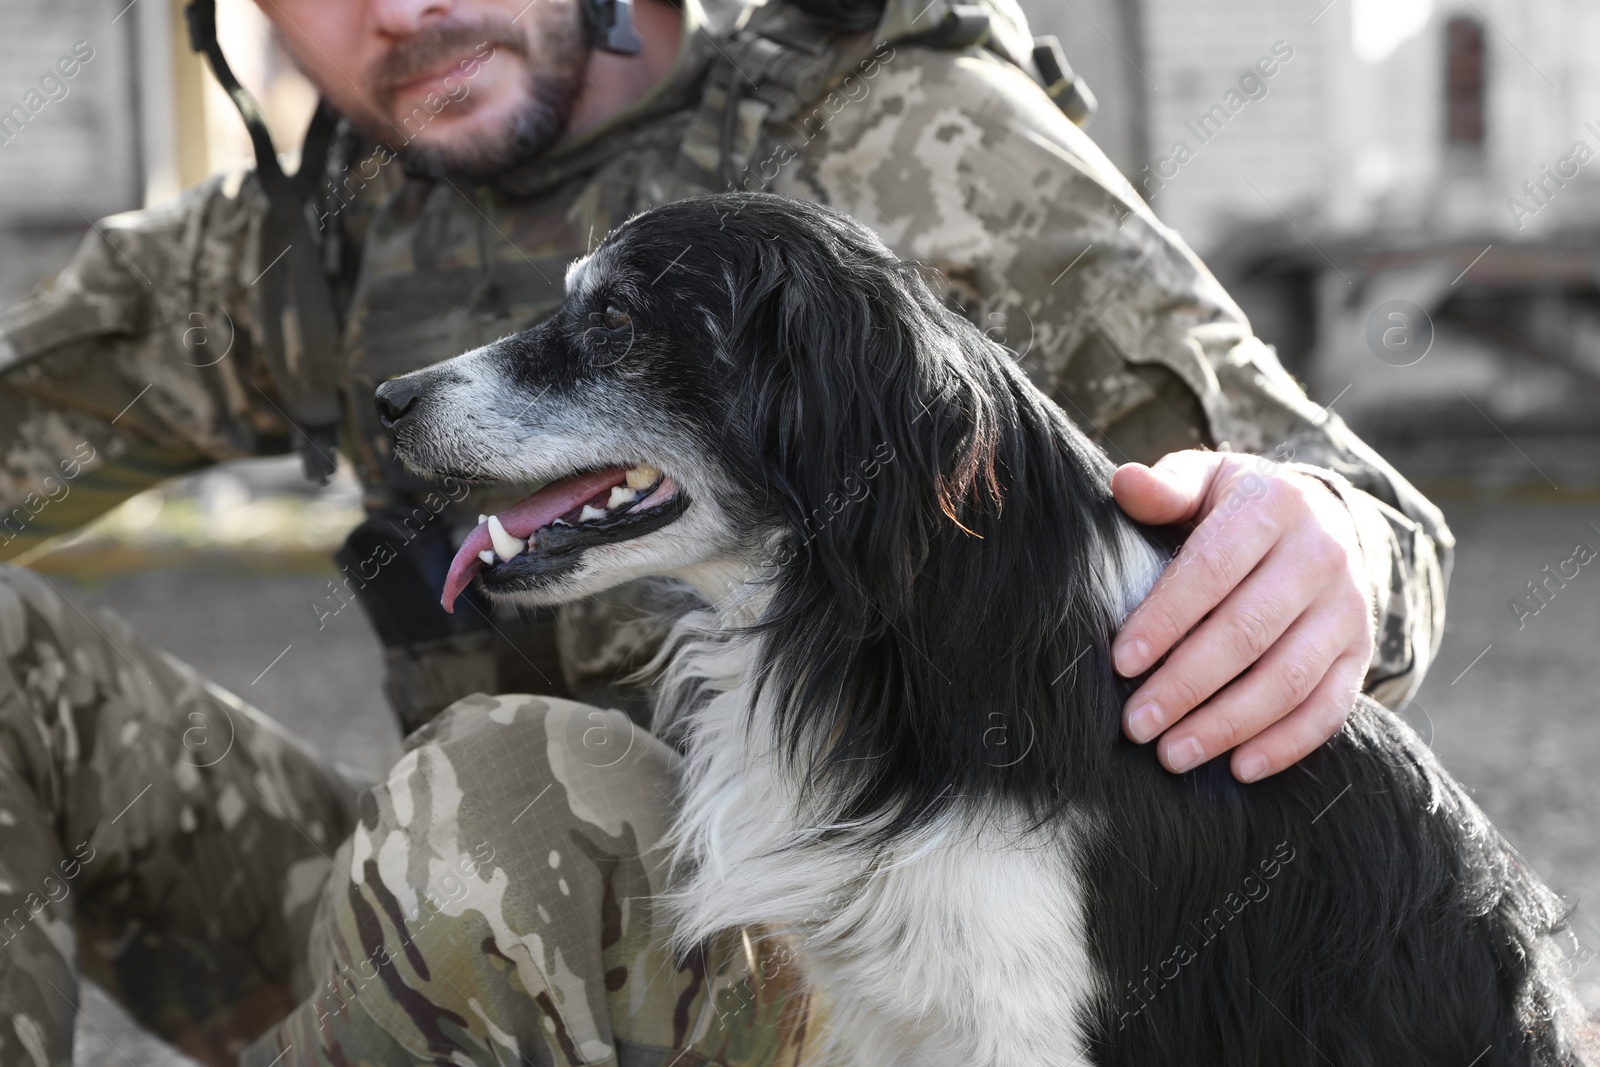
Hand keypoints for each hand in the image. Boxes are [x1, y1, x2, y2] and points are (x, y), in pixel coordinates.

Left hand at [1110, 450, 1372, 781]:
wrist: (1322, 519)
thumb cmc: (1236, 506)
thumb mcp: (1204, 480)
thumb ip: (1165, 487)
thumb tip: (1125, 482)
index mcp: (1274, 507)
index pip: (1213, 569)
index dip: (1166, 619)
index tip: (1121, 662)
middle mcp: (1321, 556)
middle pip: (1248, 632)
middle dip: (1187, 684)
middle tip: (1135, 725)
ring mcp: (1347, 609)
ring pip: (1288, 677)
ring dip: (1228, 724)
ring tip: (1172, 755)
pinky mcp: (1360, 653)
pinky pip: (1330, 707)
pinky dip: (1287, 744)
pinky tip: (1239, 768)